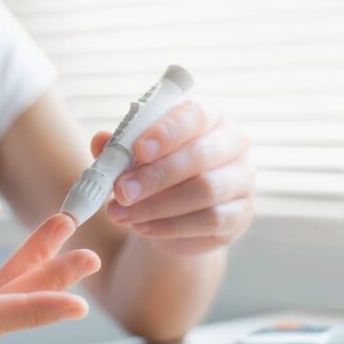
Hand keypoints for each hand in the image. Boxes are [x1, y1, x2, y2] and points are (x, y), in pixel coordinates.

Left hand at [93, 101, 253, 255]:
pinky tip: (142, 228)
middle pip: (200, 155)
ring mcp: (243, 179)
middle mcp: (234, 142)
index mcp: (209, 115)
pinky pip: (210, 220)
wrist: (174, 217)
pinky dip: (171, 227)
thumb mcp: (133, 157)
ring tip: (121, 214)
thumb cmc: (155, 173)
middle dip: (156, 175)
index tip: (138, 150)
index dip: (167, 132)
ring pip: (205, 190)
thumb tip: (101, 140)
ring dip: (157, 205)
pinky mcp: (242, 214)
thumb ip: (119, 147)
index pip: (195, 114)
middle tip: (121, 191)